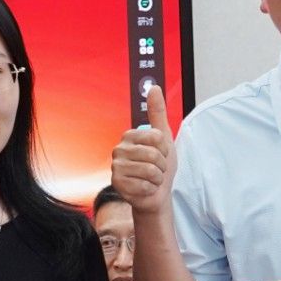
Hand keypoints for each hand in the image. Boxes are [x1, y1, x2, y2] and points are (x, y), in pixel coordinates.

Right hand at [111, 84, 175, 214]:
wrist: (156, 194)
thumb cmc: (160, 167)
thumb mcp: (163, 137)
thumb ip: (157, 112)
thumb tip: (153, 87)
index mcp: (130, 136)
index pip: (157, 138)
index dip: (165, 150)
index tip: (160, 155)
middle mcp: (119, 149)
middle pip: (153, 155)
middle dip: (161, 166)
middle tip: (156, 170)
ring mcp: (116, 167)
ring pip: (149, 171)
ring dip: (156, 178)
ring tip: (151, 179)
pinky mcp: (116, 184)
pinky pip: (143, 185)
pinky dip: (150, 189)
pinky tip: (144, 188)